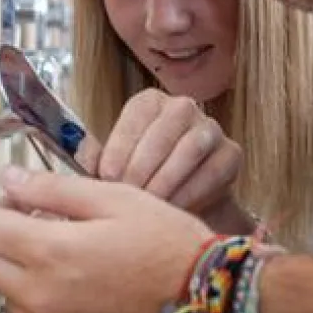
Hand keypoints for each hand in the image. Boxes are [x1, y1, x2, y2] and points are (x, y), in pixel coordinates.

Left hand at [0, 165, 214, 312]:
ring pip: (13, 300)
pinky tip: (85, 294)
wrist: (211, 311)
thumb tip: (9, 178)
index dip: (3, 207)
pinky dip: (49, 309)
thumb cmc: (171, 247)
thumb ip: (54, 188)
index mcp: (51, 252)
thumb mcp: (118, 200)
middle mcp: (43, 299)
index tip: (26, 203)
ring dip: (26, 277)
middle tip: (45, 229)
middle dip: (9, 243)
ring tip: (71, 262)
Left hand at [98, 89, 241, 215]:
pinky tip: (174, 209)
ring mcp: (210, 129)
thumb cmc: (145, 179)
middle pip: (163, 131)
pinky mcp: (231, 153)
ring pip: (190, 149)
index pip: (135, 115)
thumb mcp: (117, 164)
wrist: (186, 201)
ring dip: (167, 180)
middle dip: (142, 167)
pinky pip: (213, 171)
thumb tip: (80, 156)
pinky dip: (192, 192)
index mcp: (149, 103)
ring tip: (149, 205)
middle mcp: (182, 108)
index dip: (120, 147)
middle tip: (127, 196)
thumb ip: (98, 158)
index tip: (106, 176)